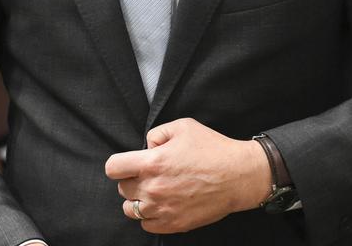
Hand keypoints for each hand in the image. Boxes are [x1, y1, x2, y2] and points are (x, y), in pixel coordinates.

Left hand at [104, 118, 270, 233]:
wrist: (239, 176)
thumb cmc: (213, 149)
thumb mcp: (183, 126)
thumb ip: (156, 134)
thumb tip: (146, 148)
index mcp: (152, 163)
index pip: (113, 168)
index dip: (119, 164)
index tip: (129, 164)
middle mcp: (153, 188)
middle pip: (122, 189)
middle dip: (132, 180)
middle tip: (150, 175)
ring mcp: (162, 209)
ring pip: (131, 209)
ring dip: (138, 200)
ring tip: (155, 191)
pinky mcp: (173, 224)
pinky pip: (146, 225)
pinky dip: (151, 216)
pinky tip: (163, 205)